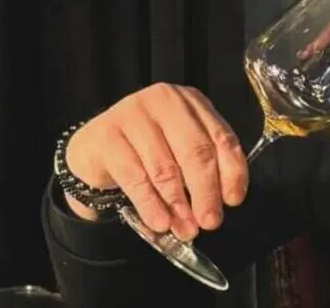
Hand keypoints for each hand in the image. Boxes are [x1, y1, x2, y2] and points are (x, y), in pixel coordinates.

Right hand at [63, 83, 247, 240]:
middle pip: (196, 151)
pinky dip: (150, 204)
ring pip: (165, 167)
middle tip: (211, 221)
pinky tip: (159, 222)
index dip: (232, 172)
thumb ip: (203, 169)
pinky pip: (134, 177)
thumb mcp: (181, 152)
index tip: (233, 201)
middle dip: (206, 192)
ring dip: (178, 204)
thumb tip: (221, 202)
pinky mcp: (107, 135)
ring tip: (185, 229)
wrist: (96, 149)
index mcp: (192, 103)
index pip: (222, 137)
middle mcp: (166, 101)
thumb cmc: (147, 151)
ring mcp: (134, 114)